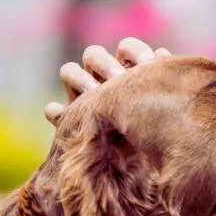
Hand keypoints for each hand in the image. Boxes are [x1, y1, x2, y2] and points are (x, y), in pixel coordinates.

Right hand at [44, 37, 170, 124]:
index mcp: (129, 69)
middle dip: (105, 63)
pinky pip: (53, 110)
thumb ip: (160, 80)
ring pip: (69, 71)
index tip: (147, 63)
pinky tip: (65, 115)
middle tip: (117, 78)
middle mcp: (101, 77)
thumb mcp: (162, 104)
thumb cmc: (159, 129)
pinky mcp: (67, 120)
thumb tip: (161, 54)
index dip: (134, 51)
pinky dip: (57, 111)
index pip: (127, 47)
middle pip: (93, 54)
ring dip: (79, 79)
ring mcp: (81, 96)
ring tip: (93, 94)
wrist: (145, 168)